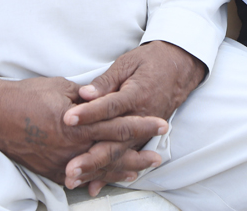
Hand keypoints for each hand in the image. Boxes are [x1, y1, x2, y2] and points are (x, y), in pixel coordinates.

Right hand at [0, 77, 167, 186]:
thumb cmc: (26, 95)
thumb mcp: (60, 88)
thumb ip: (86, 98)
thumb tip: (103, 100)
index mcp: (76, 123)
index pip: (117, 125)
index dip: (141, 125)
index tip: (161, 124)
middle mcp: (71, 147)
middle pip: (113, 153)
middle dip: (137, 154)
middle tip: (157, 156)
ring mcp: (60, 163)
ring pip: (99, 170)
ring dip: (121, 170)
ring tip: (141, 169)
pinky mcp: (50, 171)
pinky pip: (79, 178)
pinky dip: (97, 178)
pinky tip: (109, 178)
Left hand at [62, 41, 206, 194]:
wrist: (180, 68)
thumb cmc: (149, 62)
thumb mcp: (127, 63)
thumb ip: (106, 81)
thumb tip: (84, 93)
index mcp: (137, 93)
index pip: (110, 106)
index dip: (89, 114)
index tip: (67, 120)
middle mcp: (142, 116)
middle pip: (115, 140)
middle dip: (91, 156)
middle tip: (69, 168)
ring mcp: (145, 131)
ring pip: (119, 154)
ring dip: (97, 169)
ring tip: (75, 179)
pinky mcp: (145, 138)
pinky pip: (127, 157)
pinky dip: (110, 173)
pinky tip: (94, 185)